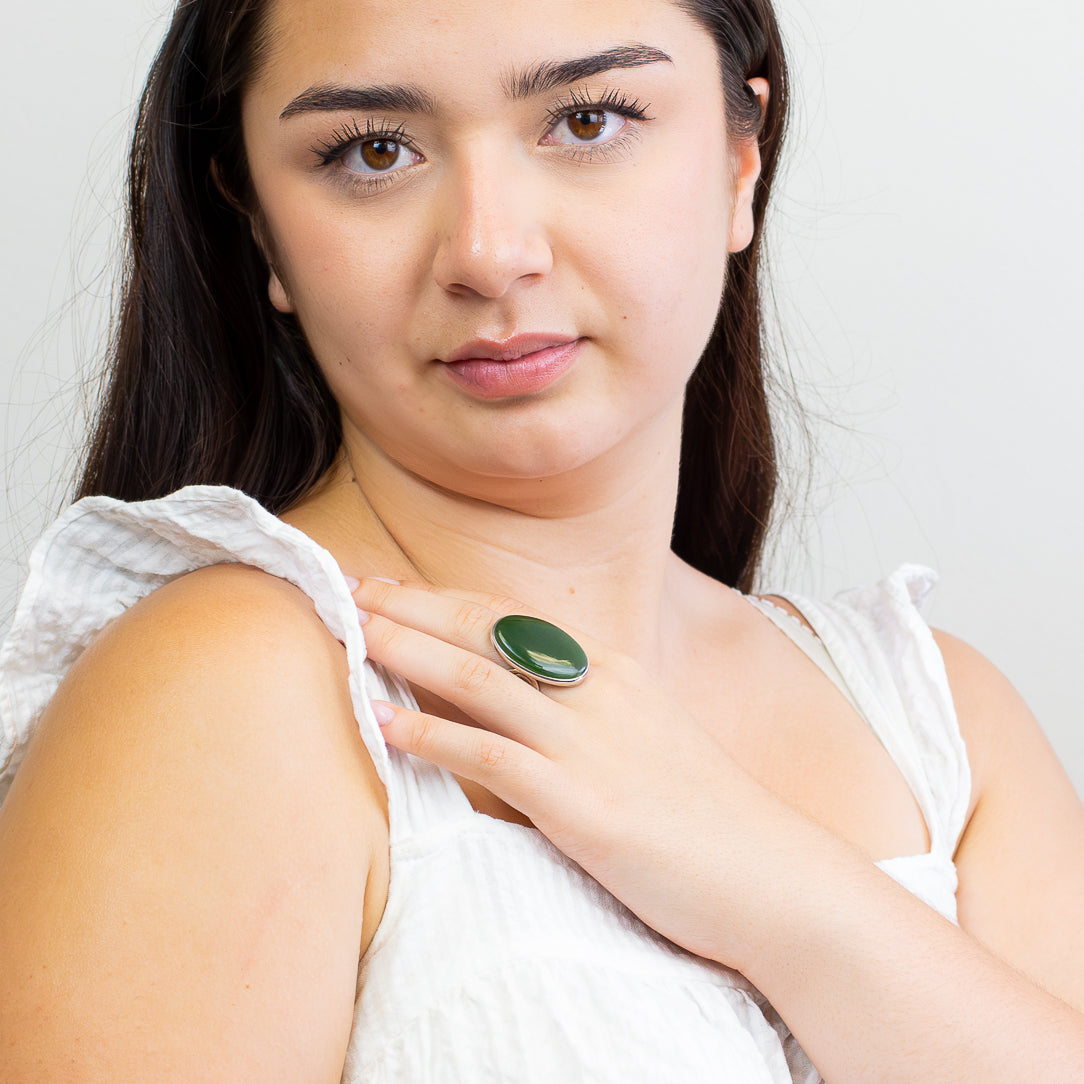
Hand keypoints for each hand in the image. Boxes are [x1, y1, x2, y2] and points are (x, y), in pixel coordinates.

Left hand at [352, 577, 807, 966]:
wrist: (773, 879)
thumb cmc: (708, 816)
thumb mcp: (647, 740)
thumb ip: (587, 713)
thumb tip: (526, 706)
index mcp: (613, 670)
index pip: (510, 617)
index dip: (443, 598)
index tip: (391, 585)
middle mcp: (598, 690)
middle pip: (486, 630)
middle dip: (411, 605)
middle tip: (347, 585)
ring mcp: (589, 743)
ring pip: (479, 678)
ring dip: (407, 651)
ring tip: (351, 632)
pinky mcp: (581, 802)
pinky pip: (489, 756)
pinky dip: (430, 736)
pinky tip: (383, 724)